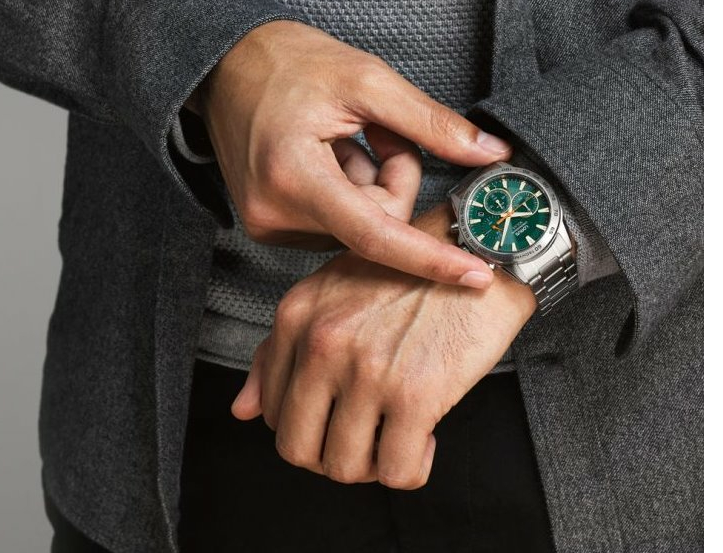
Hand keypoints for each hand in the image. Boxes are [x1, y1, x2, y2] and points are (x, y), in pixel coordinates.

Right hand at [194, 20, 511, 287]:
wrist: (225, 63)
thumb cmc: (286, 62)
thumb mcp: (367, 79)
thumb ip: (431, 122)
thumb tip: (489, 154)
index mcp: (294, 175)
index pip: (374, 235)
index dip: (429, 257)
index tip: (473, 275)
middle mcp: (275, 212)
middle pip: (375, 226)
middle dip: (394, 180)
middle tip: (381, 132)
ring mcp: (268, 223)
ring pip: (359, 226)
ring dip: (371, 184)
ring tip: (345, 137)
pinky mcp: (269, 224)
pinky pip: (337, 223)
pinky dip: (350, 189)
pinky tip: (331, 153)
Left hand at [230, 204, 536, 488]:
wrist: (480, 248)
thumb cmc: (410, 273)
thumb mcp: (332, 295)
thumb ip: (280, 351)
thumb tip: (242, 410)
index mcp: (296, 317)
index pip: (272, 411)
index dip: (307, 428)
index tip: (339, 419)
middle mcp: (322, 343)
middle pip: (298, 450)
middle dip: (331, 458)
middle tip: (365, 441)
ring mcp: (366, 370)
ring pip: (346, 469)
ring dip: (373, 467)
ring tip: (395, 437)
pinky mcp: (415, 393)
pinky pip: (398, 472)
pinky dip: (412, 468)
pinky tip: (425, 438)